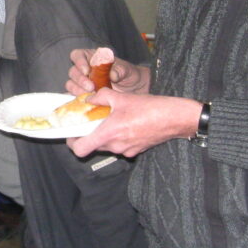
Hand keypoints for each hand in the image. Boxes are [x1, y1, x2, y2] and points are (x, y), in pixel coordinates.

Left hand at [66, 91, 201, 158]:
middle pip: (92, 147)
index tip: (73, 132)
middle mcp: (116, 146)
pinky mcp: (136, 151)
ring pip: (106, 146)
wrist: (175, 118)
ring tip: (109, 120)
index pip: (80, 150)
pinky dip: (117, 138)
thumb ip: (100, 97)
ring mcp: (126, 151)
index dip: (73, 142)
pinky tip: (125, 124)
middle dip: (89, 135)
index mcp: (108, 134)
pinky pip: (120, 147)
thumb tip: (88, 99)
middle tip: (90, 121)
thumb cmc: (149, 108)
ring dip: (104, 135)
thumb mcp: (121, 97)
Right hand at [67, 48, 150, 94]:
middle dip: (80, 80)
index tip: (87, 71)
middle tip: (91, 87)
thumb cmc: (128, 74)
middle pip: (73, 71)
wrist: (133, 88)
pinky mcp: (83, 94)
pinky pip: (74, 96)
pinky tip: (84, 102)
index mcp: (91, 57)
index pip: (77, 55)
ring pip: (71, 84)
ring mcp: (82, 82)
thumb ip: (119, 70)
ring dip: (78, 90)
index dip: (79, 62)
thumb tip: (112, 75)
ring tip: (90, 96)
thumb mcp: (126, 70)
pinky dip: (77, 99)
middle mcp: (84, 69)